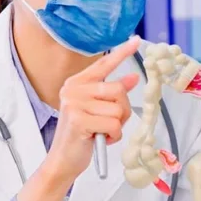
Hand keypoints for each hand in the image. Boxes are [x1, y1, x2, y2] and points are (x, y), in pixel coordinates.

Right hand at [44, 36, 141, 186]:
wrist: (63, 160)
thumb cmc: (81, 135)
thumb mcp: (97, 110)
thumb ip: (111, 93)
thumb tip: (132, 78)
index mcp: (76, 83)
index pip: (103, 63)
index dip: (122, 53)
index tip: (136, 40)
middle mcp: (73, 90)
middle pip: (117, 90)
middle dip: (122, 110)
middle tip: (110, 123)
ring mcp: (74, 104)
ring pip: (117, 109)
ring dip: (117, 126)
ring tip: (102, 132)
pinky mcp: (79, 120)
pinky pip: (113, 125)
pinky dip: (113, 136)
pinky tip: (99, 139)